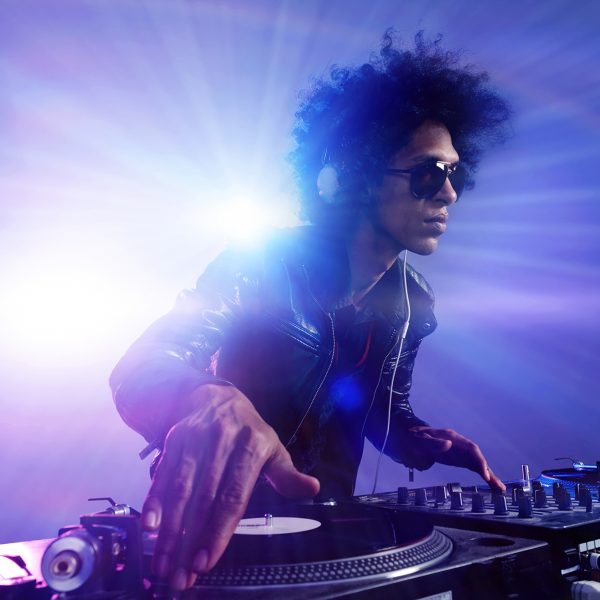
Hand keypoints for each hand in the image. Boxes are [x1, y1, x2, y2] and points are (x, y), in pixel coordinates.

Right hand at [141, 384, 319, 590]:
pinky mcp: (175, 439)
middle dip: (190, 540)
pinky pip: (163, 474)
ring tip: (163, 563)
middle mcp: (222, 440)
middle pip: (204, 498)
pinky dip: (154, 500)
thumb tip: (312, 488)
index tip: (206, 562)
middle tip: (181, 576)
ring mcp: (196, 439)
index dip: (218, 531)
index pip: (233, 496)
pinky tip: (150, 526)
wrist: (217, 398)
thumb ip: (288, 474)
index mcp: (252, 445)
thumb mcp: (273, 448)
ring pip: (180, 489)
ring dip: (169, 530)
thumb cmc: (249, 432)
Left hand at [404, 426, 504, 491]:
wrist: (410, 438)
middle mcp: (459, 443)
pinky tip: (489, 483)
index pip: (470, 448)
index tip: (484, 473)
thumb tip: (449, 444)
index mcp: (452, 437)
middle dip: (488, 470)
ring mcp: (459, 451)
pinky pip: (472, 466)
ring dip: (488, 474)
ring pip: (477, 462)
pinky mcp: (458, 459)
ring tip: (499, 488)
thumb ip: (434, 443)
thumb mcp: (421, 441)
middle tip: (498, 485)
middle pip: (477, 456)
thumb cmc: (415, 440)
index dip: (479, 460)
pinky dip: (482, 474)